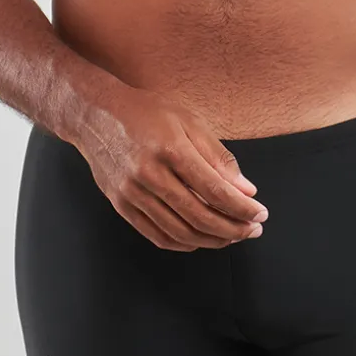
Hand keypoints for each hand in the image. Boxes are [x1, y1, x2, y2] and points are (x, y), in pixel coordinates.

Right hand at [76, 86, 268, 251]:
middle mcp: (149, 174)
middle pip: (199, 216)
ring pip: (179, 231)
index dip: (242, 208)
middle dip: (232, 228)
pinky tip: (200, 239)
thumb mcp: (189, 120)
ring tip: (232, 236)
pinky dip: (182, 243)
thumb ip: (218, 156)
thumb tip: (246, 189)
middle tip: (252, 229)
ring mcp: (132, 193)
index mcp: (171, 149)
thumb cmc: (146, 112)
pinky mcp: (121, 205)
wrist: (96, 115)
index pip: (215, 190)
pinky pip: (156, 235)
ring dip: (211, 240)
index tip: (260, 214)